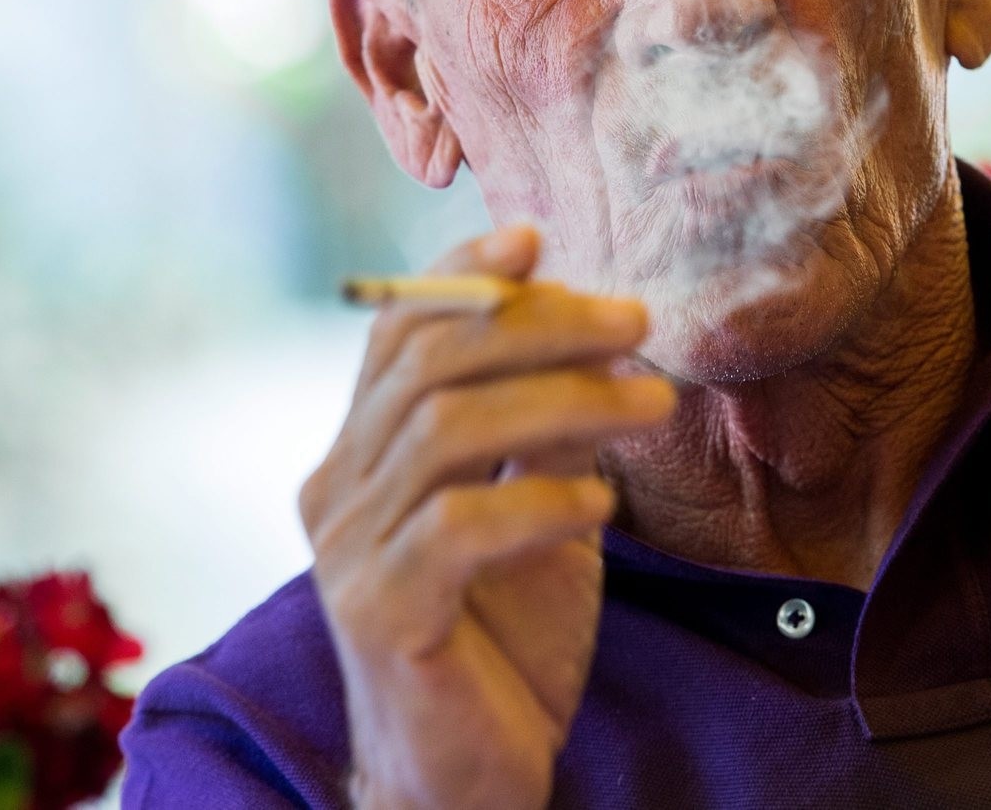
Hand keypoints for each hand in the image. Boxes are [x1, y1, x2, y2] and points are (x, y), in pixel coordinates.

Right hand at [299, 225, 675, 809]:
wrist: (467, 781)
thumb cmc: (501, 642)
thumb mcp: (532, 512)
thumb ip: (538, 430)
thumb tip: (588, 331)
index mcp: (360, 454)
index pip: (396, 333)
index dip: (458, 273)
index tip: (535, 235)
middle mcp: (336, 488)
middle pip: (427, 364)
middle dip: (540, 326)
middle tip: (638, 324)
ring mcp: (347, 551)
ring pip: (446, 429)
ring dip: (564, 401)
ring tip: (654, 405)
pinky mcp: (380, 611)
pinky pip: (458, 525)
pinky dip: (540, 499)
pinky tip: (602, 506)